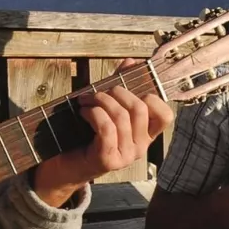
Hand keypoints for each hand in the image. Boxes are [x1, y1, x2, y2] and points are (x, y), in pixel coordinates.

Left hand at [32, 81, 174, 205]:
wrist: (64, 166)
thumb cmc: (85, 135)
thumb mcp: (106, 108)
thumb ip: (120, 86)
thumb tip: (132, 62)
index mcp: (145, 135)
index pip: (165, 115)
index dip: (152, 96)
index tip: (128, 87)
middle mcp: (140, 148)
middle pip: (141, 109)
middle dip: (118, 92)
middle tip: (98, 92)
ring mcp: (126, 156)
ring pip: (122, 116)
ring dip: (101, 101)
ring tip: (86, 100)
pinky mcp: (108, 160)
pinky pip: (107, 128)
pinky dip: (94, 114)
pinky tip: (83, 112)